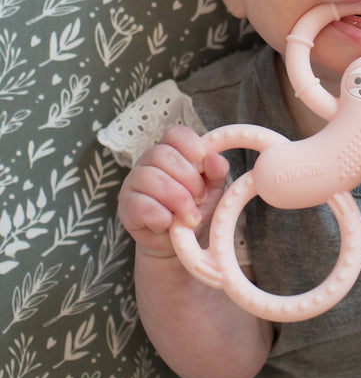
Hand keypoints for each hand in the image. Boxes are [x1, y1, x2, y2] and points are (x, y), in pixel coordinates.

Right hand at [117, 125, 229, 256]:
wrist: (179, 244)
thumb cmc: (196, 208)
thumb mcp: (213, 188)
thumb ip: (217, 171)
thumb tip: (213, 158)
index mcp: (171, 150)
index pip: (176, 134)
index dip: (192, 147)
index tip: (203, 167)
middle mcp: (148, 161)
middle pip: (164, 154)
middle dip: (189, 179)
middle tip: (200, 198)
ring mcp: (133, 182)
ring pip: (152, 178)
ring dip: (178, 199)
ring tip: (189, 215)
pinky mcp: (126, 207)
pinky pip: (143, 205)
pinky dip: (163, 217)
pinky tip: (170, 223)